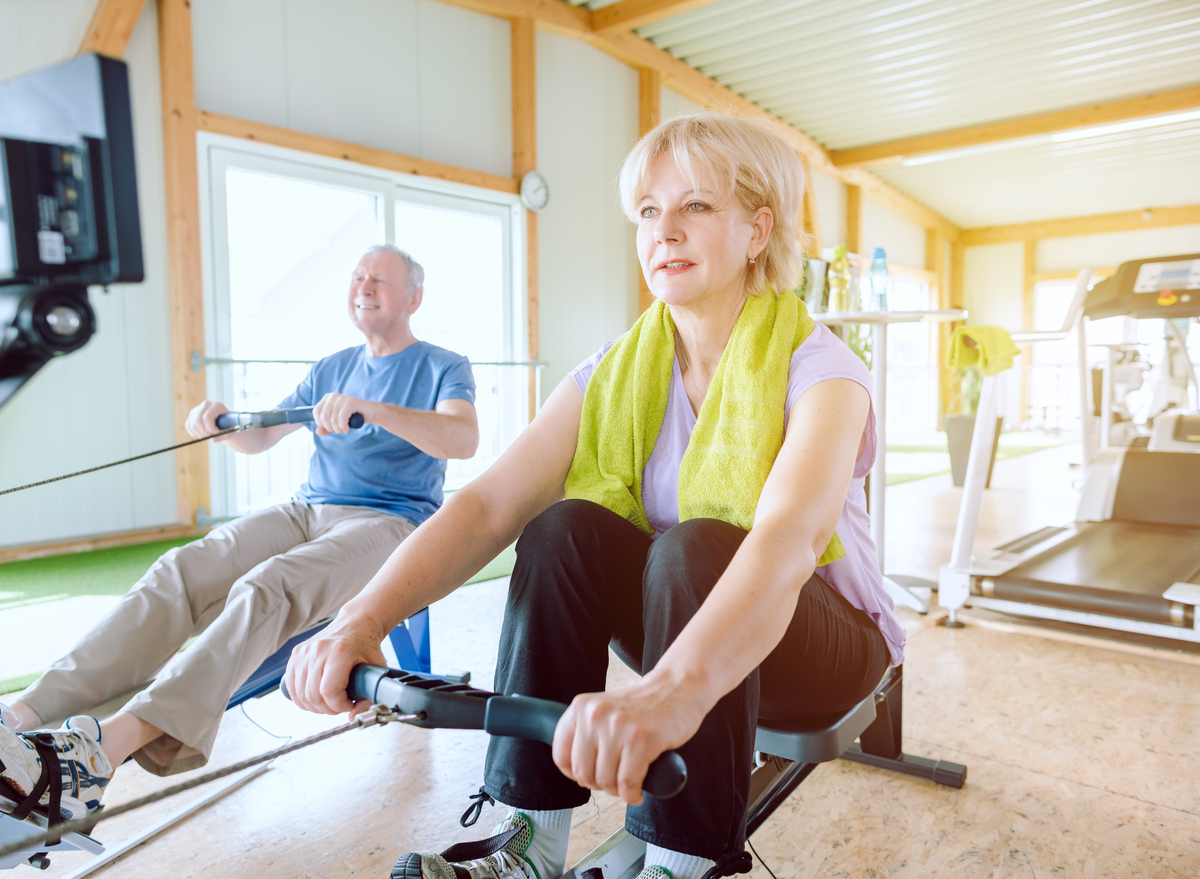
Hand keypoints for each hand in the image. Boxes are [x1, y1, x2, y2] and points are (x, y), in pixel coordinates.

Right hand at [185, 400, 231, 441]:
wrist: (224, 423)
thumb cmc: (228, 426)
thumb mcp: (230, 431)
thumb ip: (223, 436)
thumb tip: (214, 440)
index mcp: (216, 405)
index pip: (207, 417)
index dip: (210, 428)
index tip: (216, 434)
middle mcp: (205, 405)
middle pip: (198, 421)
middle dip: (204, 432)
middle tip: (211, 437)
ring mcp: (197, 409)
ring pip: (192, 425)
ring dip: (199, 434)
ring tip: (208, 436)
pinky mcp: (192, 415)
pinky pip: (188, 426)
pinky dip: (194, 434)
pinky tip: (202, 435)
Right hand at [284, 613, 386, 717]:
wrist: (356, 623)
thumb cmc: (367, 645)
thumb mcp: (377, 668)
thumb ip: (370, 696)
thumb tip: (354, 717)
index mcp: (340, 651)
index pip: (329, 691)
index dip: (339, 705)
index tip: (349, 704)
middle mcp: (319, 649)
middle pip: (313, 696)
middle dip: (327, 708)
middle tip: (339, 705)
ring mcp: (304, 651)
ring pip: (300, 694)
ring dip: (314, 706)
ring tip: (329, 701)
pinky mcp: (296, 654)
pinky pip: (291, 685)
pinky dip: (301, 697)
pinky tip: (315, 697)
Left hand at [313, 392, 371, 435]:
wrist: (370, 413)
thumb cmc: (352, 417)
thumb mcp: (336, 424)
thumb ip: (326, 428)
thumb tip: (317, 432)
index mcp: (327, 398)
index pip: (316, 412)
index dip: (321, 423)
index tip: (330, 427)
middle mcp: (333, 396)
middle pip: (324, 417)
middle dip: (330, 428)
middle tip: (339, 430)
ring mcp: (342, 398)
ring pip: (333, 419)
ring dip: (338, 429)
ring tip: (344, 429)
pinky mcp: (350, 402)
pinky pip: (341, 418)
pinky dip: (344, 427)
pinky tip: (347, 429)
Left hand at [551, 675, 704, 804]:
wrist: (678, 687)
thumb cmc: (643, 706)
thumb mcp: (603, 711)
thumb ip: (586, 735)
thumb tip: (577, 774)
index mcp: (581, 708)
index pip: (561, 756)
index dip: (575, 774)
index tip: (589, 775)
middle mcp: (595, 716)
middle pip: (582, 774)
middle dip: (599, 784)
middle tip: (615, 779)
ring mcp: (618, 727)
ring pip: (606, 781)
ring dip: (618, 790)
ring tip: (629, 781)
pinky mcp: (642, 739)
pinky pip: (628, 783)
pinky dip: (632, 794)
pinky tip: (638, 791)